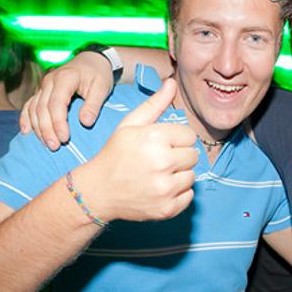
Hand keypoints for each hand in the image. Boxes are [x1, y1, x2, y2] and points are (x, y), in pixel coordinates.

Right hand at [20, 51, 112, 150]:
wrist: (92, 60)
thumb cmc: (98, 74)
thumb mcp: (102, 88)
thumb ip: (93, 105)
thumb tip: (85, 123)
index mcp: (65, 78)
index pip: (56, 104)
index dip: (58, 123)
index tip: (64, 138)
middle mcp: (49, 81)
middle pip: (42, 108)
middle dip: (47, 129)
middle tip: (54, 146)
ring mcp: (43, 86)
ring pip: (34, 108)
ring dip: (38, 128)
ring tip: (47, 144)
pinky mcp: (42, 91)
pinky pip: (30, 104)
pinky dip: (26, 118)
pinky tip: (26, 131)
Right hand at [74, 78, 197, 222]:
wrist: (97, 191)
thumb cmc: (115, 154)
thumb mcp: (130, 125)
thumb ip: (154, 104)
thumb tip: (172, 82)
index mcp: (154, 138)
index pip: (189, 135)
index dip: (176, 139)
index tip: (161, 144)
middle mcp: (162, 163)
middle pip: (193, 156)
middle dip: (179, 156)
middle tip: (158, 160)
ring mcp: (165, 189)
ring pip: (192, 176)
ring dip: (179, 175)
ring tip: (158, 174)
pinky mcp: (167, 209)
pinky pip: (189, 196)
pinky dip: (178, 194)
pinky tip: (160, 189)